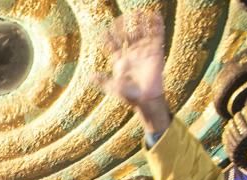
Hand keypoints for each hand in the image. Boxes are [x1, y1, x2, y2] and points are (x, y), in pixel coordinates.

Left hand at [99, 10, 170, 133]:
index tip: (105, 30)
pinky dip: (157, 25)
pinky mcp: (156, 52)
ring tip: (137, 12)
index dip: (109, 38)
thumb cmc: (130, 96)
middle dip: (124, 27)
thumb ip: (103, 81)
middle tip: (121, 17)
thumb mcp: (113, 87)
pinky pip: (157, 36)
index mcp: (121, 61)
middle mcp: (132, 54)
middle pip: (128, 36)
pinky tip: (155, 14)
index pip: (113, 45)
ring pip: (141, 33)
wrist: (147, 100)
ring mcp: (144, 52)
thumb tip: (90, 77)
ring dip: (140, 23)